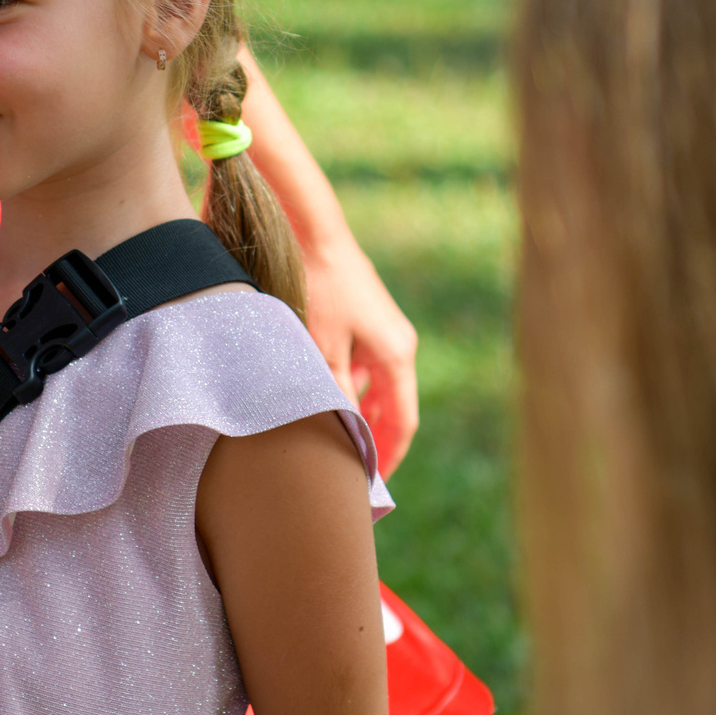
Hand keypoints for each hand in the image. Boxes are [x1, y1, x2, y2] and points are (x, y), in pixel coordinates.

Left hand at [302, 237, 419, 478]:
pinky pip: (363, 364)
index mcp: (396, 355)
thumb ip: (336, 395)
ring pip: (376, 385)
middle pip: (393, 405)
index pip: (403, 420)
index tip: (373, 482)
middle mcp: (397, 344)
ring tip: (337, 437)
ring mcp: (382, 329)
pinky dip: (350, 385)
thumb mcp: (323, 350)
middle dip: (375, 437)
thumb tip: (344, 436)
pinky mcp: (364, 318)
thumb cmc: (318, 288)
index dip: (390, 455)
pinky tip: (324, 394)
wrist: (312, 232)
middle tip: (352, 467)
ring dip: (360, 411)